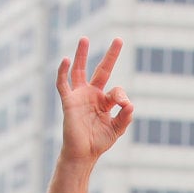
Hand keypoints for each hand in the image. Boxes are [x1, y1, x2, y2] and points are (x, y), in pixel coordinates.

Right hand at [55, 37, 132, 165]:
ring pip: (79, 70)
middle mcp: (92, 95)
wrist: (82, 154)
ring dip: (81, 54)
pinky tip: (66, 59)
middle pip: (102, 70)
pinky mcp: (68, 101)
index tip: (125, 106)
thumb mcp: (116, 130)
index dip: (121, 95)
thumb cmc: (98, 142)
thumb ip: (125, 118)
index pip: (117, 91)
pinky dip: (63, 71)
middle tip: (119, 39)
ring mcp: (79, 96)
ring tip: (84, 39)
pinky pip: (63, 83)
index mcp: (105, 101)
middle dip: (111, 55)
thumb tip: (130, 105)